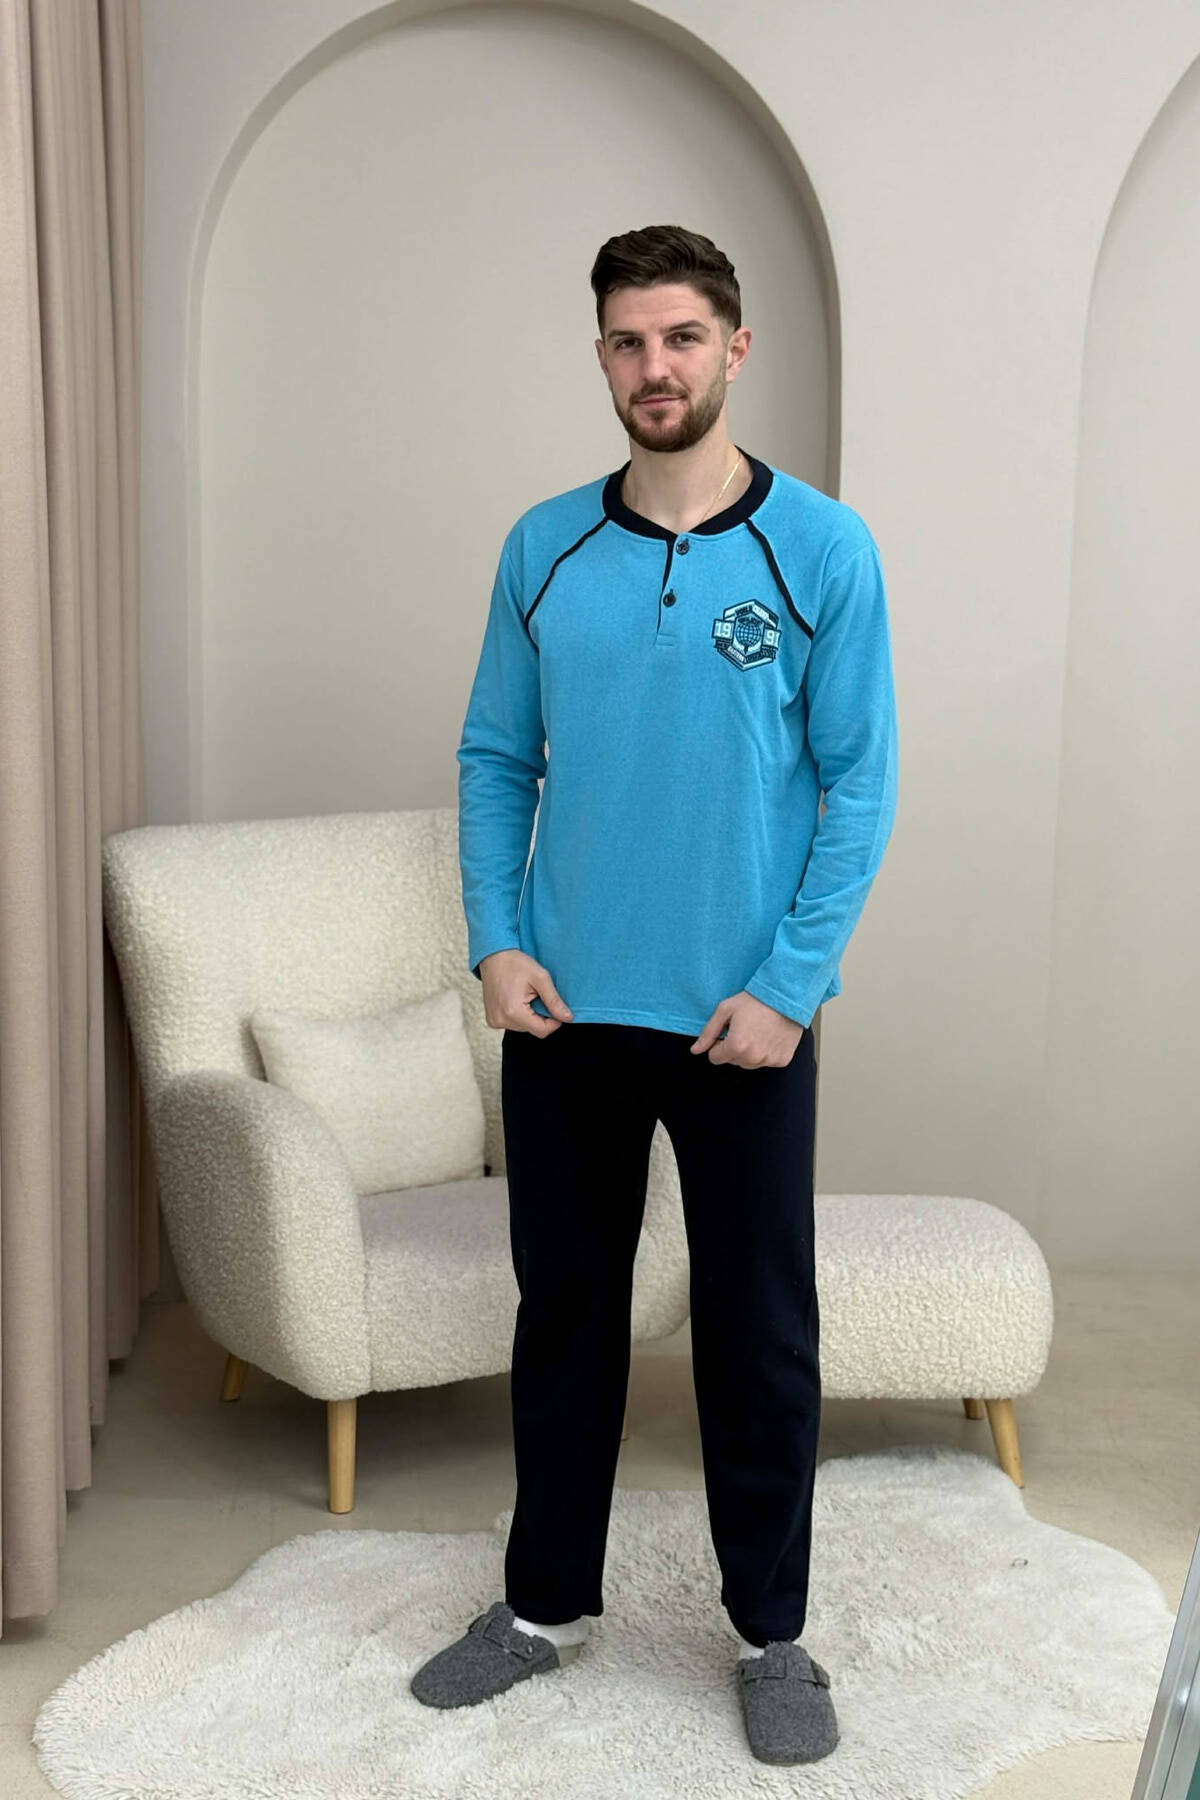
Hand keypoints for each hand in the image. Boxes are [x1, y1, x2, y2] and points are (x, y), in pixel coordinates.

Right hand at [480, 949, 572, 1035]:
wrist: (493, 956)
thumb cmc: (516, 964)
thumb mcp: (540, 978)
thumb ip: (554, 1000)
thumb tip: (568, 1018)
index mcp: (513, 1012)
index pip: (543, 1031)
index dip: (554, 1021)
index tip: (555, 1006)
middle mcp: (501, 1020)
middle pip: (533, 1029)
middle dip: (541, 1015)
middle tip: (536, 995)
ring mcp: (495, 1021)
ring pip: (524, 1027)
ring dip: (530, 1015)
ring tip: (525, 996)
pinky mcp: (492, 1019)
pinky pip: (513, 1024)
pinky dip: (519, 1015)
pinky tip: (516, 999)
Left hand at [690, 990, 804, 1066]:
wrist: (786, 996)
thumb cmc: (754, 1000)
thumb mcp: (725, 1010)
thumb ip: (708, 1033)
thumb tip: (695, 1050)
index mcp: (737, 1046)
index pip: (715, 1058)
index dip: (718, 1044)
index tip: (727, 1031)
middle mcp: (753, 1057)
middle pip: (732, 1061)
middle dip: (733, 1047)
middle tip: (744, 1028)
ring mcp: (769, 1060)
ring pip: (749, 1064)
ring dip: (749, 1052)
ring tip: (757, 1031)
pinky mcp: (782, 1060)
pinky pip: (766, 1062)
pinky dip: (765, 1052)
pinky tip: (769, 1036)